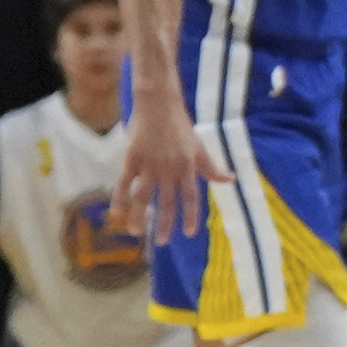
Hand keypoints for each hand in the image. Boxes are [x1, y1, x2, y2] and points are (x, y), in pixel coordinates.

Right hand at [118, 91, 219, 247]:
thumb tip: (231, 180)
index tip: (189, 234)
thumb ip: (212, 169)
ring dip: (139, 216)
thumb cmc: (181, 127)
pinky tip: (116, 213)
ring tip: (137, 232)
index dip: (191, 216)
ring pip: (144, 197)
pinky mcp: (132, 159)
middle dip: (164, 224)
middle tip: (161, 241)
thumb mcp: (200, 148)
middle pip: (167, 202)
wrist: (159, 104)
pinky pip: (125, 183)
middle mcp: (170, 169)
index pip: (191, 197)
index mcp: (188, 167)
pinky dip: (119, 199)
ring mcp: (150, 165)